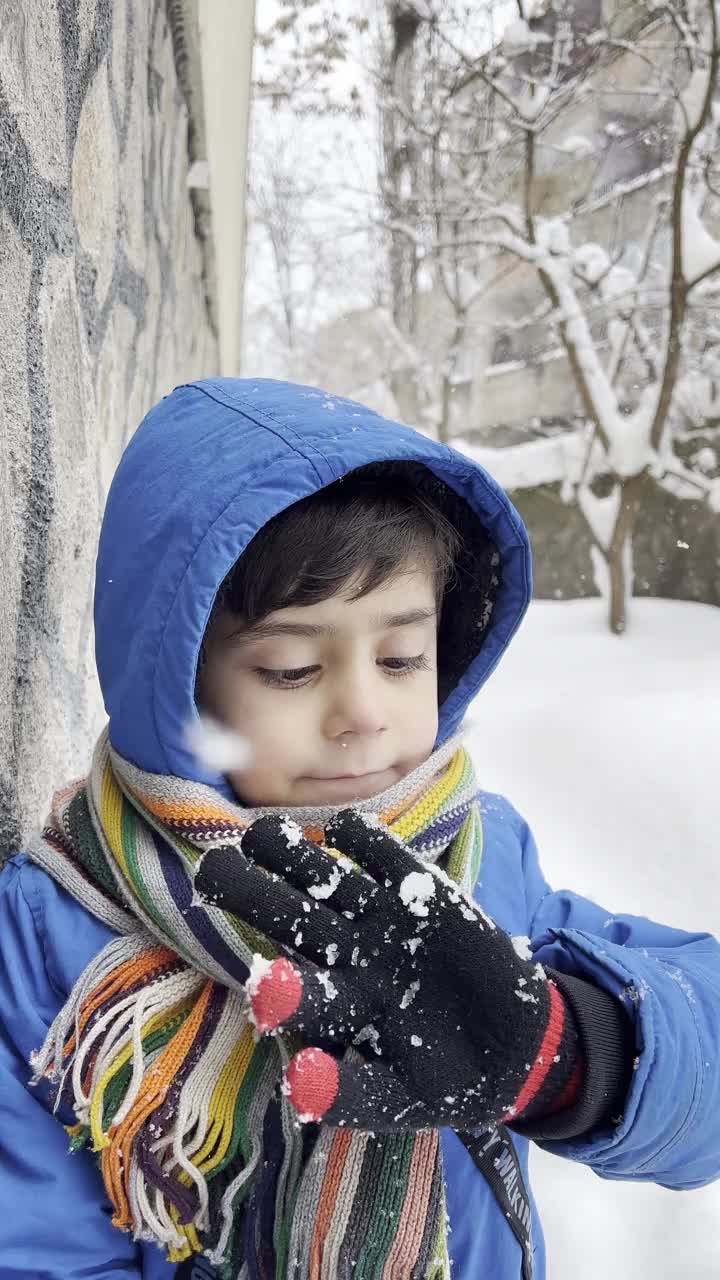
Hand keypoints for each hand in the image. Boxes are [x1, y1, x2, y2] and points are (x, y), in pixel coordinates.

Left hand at [195, 810, 578, 1130]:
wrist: (517, 1045)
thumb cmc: (449, 1080)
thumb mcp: (402, 1101)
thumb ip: (352, 1095)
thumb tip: (298, 1084)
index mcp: (338, 1009)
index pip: (300, 996)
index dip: (281, 993)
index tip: (262, 986)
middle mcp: (348, 957)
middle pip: (293, 919)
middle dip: (254, 895)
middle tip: (212, 870)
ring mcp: (381, 921)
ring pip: (326, 880)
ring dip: (294, 855)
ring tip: (259, 833)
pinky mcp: (420, 892)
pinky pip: (383, 858)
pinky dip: (364, 841)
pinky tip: (341, 829)